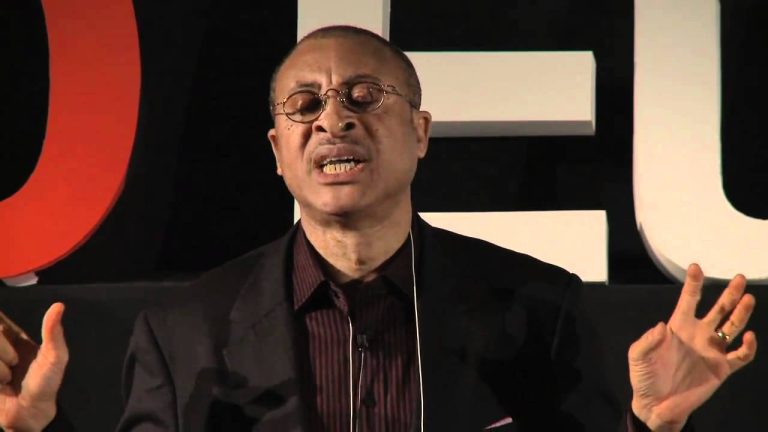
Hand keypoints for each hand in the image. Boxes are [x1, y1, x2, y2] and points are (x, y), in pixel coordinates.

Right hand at [0, 303, 68, 431]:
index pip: (0, 320)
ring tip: (7, 378)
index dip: (1, 325)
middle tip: (14, 363)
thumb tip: (59, 306)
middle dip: (3, 349)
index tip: (3, 329)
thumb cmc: (45, 384)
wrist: (30, 413)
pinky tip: (0, 384)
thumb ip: (53, 332)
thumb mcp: (55, 356)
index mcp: (12, 337)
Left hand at [628, 264, 756, 431]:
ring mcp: (711, 351)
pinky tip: (748, 337)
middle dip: (730, 294)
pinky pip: (740, 356)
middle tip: (740, 278)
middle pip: (718, 309)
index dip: (693, 284)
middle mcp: (698, 335)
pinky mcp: (721, 369)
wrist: (655, 405)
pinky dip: (748, 347)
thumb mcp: (637, 356)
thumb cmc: (644, 377)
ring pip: (732, 327)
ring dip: (742, 313)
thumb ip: (647, 340)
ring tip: (749, 298)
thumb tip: (662, 327)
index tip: (696, 267)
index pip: (689, 300)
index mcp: (678, 327)